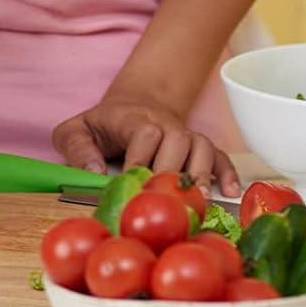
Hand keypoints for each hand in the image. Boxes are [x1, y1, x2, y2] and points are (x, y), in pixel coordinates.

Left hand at [52, 91, 239, 195]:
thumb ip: (76, 147)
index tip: (133, 180)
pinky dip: (227, 171)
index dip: (141, 157)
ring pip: (202, 147)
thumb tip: (93, 171)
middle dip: (172, 169)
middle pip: (178, 140)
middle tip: (166, 198)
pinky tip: (229, 191)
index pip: (144, 132)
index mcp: (133, 119)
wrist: (132, 107)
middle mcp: (164, 125)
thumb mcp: (76, 129)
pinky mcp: (199, 147)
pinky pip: (219, 155)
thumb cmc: (102, 126)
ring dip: (202, 173)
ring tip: (198, 200)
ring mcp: (185, 135)